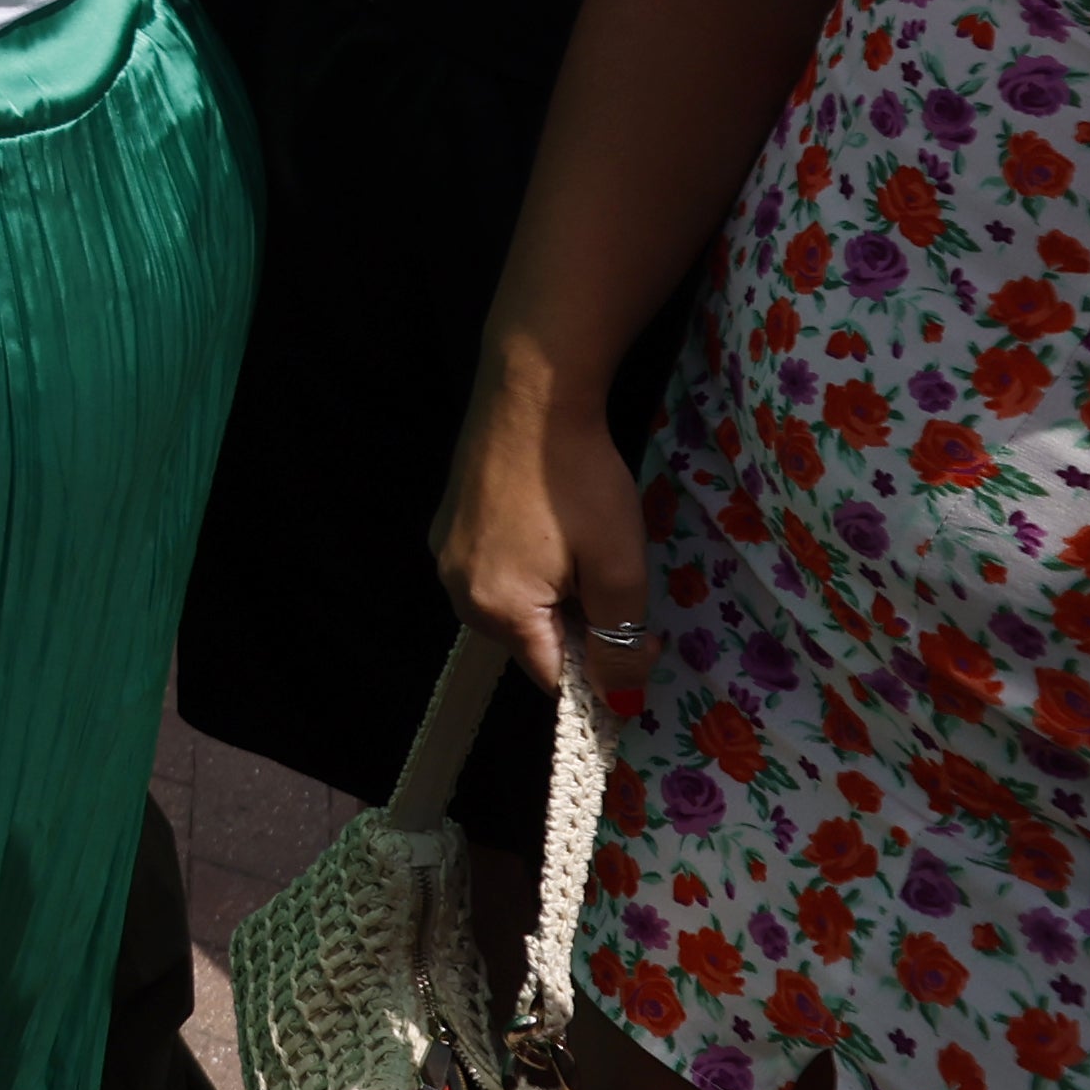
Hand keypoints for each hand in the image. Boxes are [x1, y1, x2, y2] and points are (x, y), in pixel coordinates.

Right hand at [432, 341, 659, 721]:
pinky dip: (529, 566)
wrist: (531, 390)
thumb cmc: (578, 478)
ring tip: (584, 547)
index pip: (555, 678)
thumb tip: (621, 699)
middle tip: (616, 579)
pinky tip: (551, 525)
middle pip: (531, 643)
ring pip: (514, 607)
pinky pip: (494, 570)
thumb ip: (619, 642)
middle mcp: (456, 589)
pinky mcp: (447, 523)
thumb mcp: (618, 566)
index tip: (645, 639)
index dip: (606, 670)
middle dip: (579, 629)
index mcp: (495, 609)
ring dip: (555, 597)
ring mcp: (444, 553)